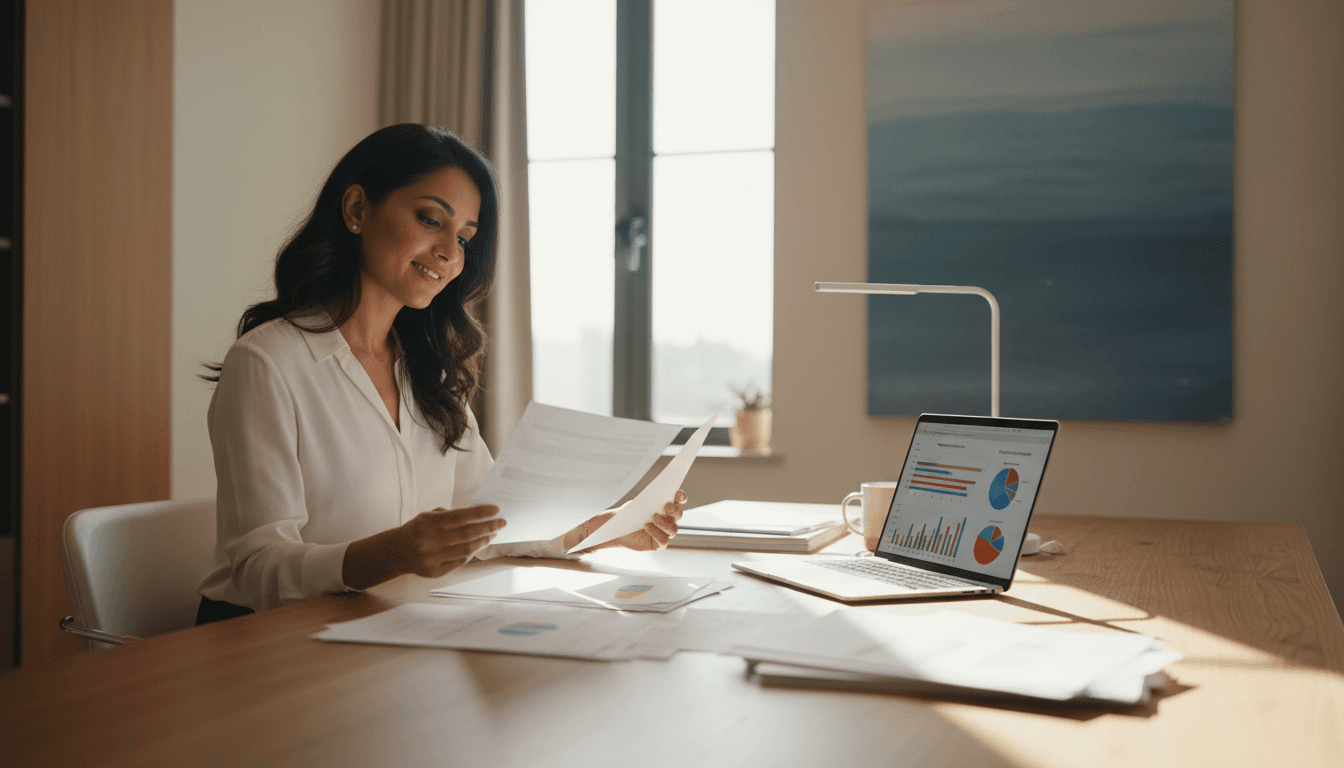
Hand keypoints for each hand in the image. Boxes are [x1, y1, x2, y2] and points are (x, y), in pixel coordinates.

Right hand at [394, 505, 506, 576]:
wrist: (398, 552)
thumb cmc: (418, 530)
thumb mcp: (429, 516)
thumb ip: (451, 515)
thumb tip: (479, 515)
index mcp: (427, 523)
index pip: (459, 516)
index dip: (480, 513)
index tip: (496, 509)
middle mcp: (428, 541)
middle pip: (466, 534)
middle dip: (488, 527)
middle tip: (501, 523)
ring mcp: (431, 558)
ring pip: (465, 550)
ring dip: (483, 541)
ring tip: (492, 534)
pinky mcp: (434, 572)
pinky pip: (460, 562)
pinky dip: (472, 553)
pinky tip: (479, 545)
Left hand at [561, 490, 687, 553]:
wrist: (617, 527)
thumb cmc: (629, 513)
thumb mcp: (639, 503)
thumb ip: (650, 499)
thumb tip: (658, 494)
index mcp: (666, 507)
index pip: (679, 501)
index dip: (681, 497)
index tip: (678, 493)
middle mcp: (669, 520)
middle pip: (678, 514)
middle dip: (674, 510)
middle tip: (667, 506)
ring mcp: (665, 532)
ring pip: (673, 529)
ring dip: (664, 523)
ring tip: (653, 517)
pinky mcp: (659, 544)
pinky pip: (663, 540)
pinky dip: (656, 532)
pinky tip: (646, 526)